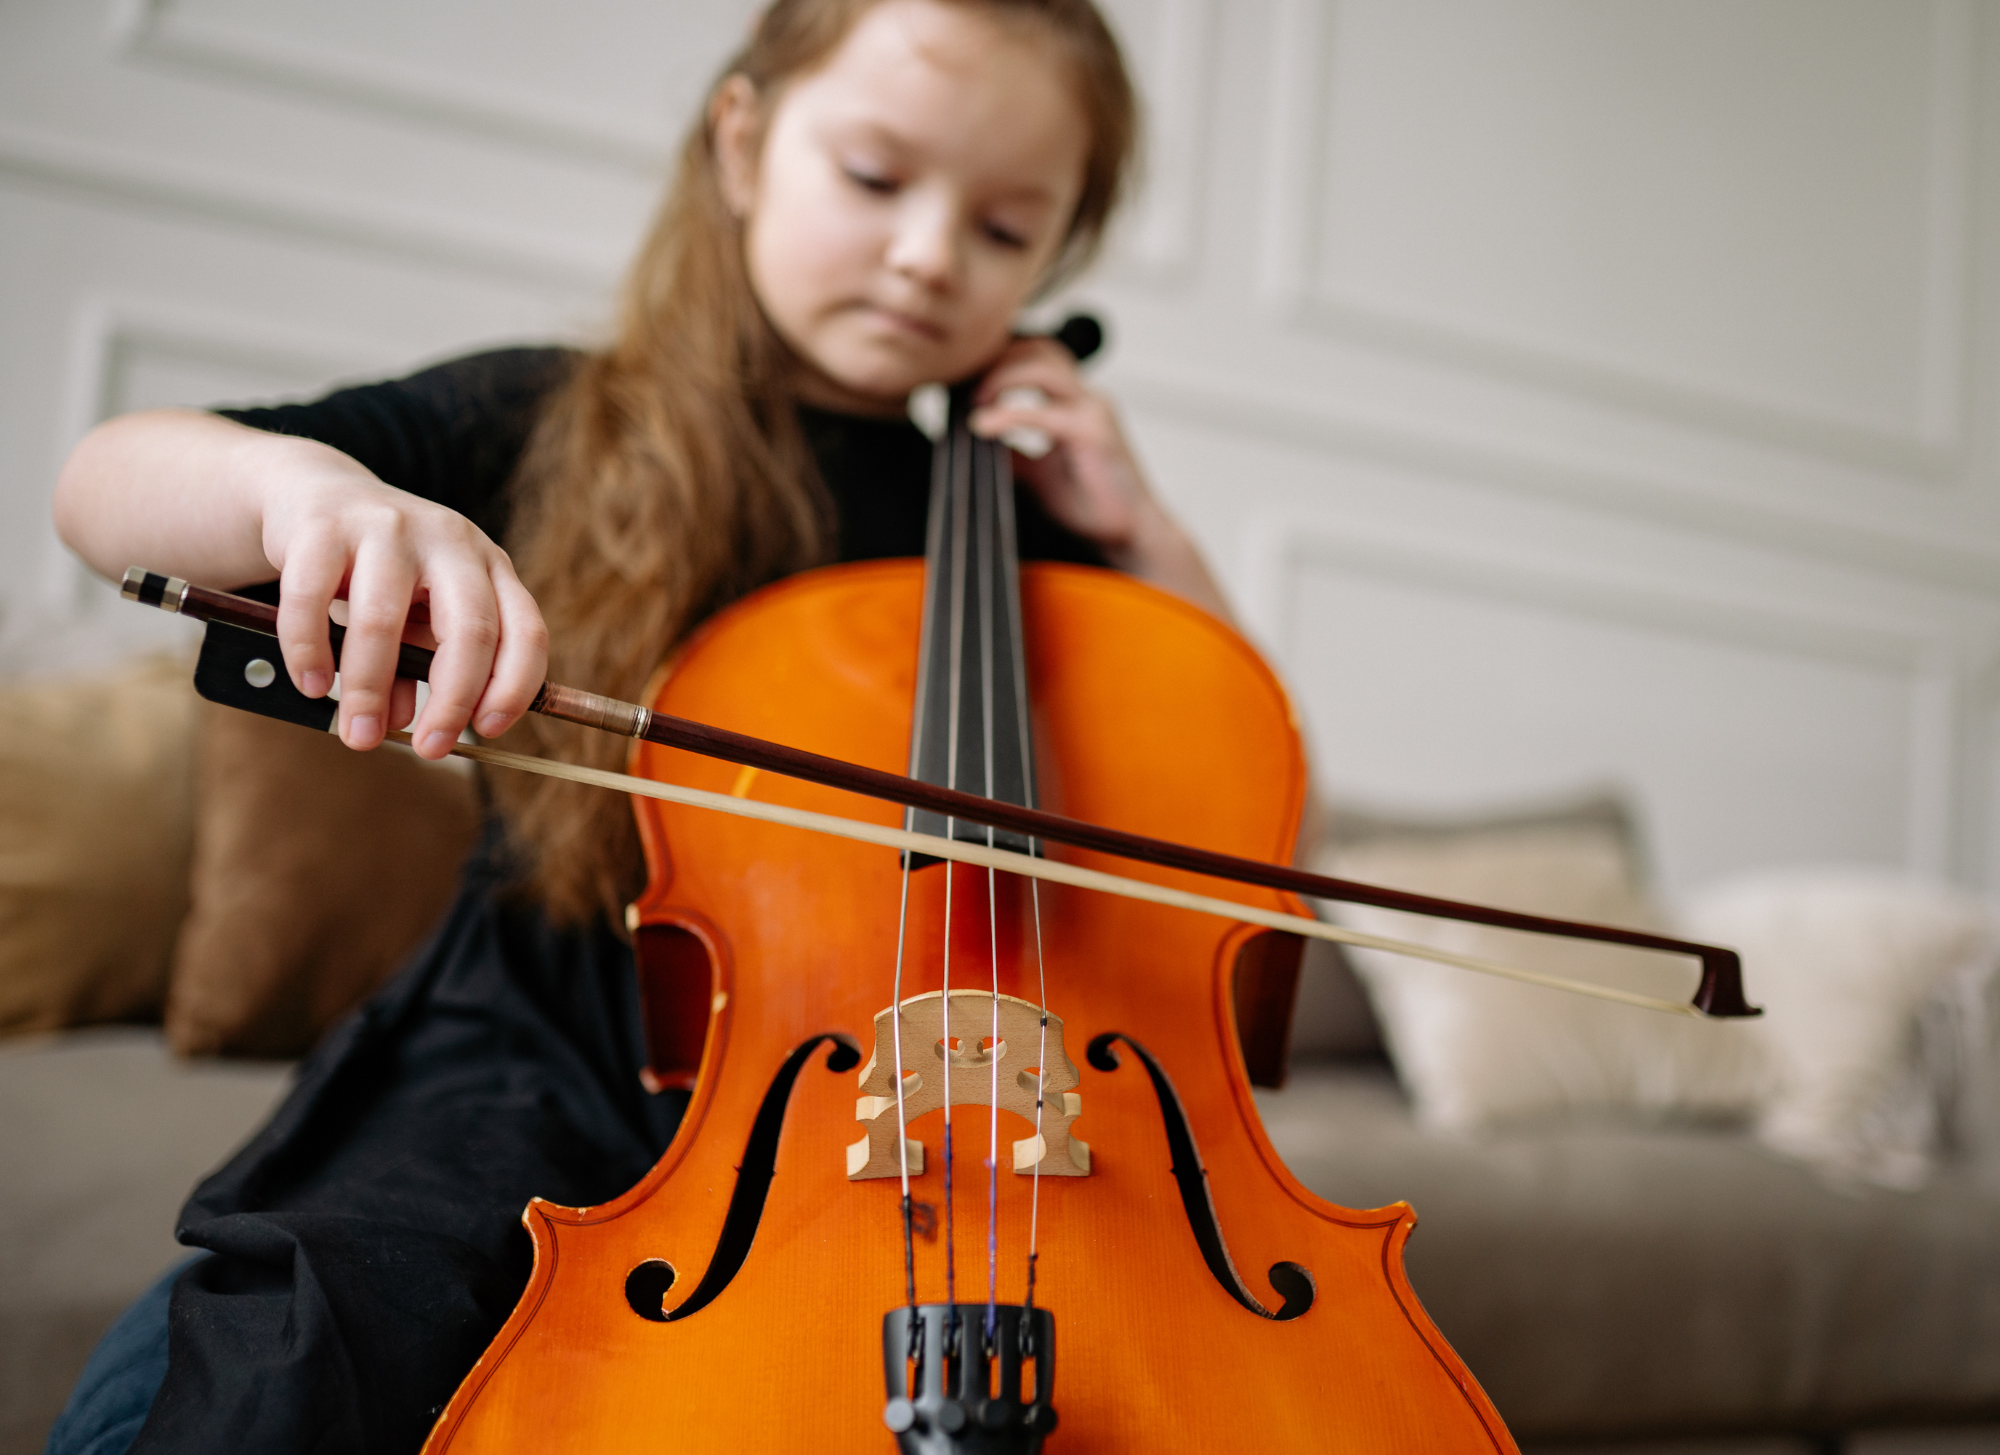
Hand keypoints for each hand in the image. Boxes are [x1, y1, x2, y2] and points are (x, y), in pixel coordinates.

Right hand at [256, 437, 547, 756]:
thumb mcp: (419, 616)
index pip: (526, 631)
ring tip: (358, 734)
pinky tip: (312, 684)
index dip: (514, 687)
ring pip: (383, 620)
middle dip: (452, 701)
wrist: (315, 495)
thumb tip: (406, 722)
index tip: (487, 731)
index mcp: (489, 566)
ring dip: (369, 690)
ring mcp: (388, 526)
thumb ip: (422, 666)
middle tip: (429, 749)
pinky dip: (309, 651)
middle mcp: (451, 540)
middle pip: (469, 630)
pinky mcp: (323, 524)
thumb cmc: (380, 574)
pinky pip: (312, 598)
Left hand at [968, 339, 1231, 620]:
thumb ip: (1010, 452)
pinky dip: (1009, 415)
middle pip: (1038, 347)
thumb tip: (970, 441)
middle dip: (996, 357)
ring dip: (1000, 377)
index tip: (961, 378)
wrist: (1129, 534)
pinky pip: (1045, 412)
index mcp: (1073, 402)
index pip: (1034, 356)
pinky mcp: (1094, 432)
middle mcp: (1085, 397)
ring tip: (973, 402)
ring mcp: (1093, 410)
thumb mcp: (1036, 473)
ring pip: (1043, 365)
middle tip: (962, 385)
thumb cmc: (1089, 505)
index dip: (997, 359)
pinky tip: (984, 427)